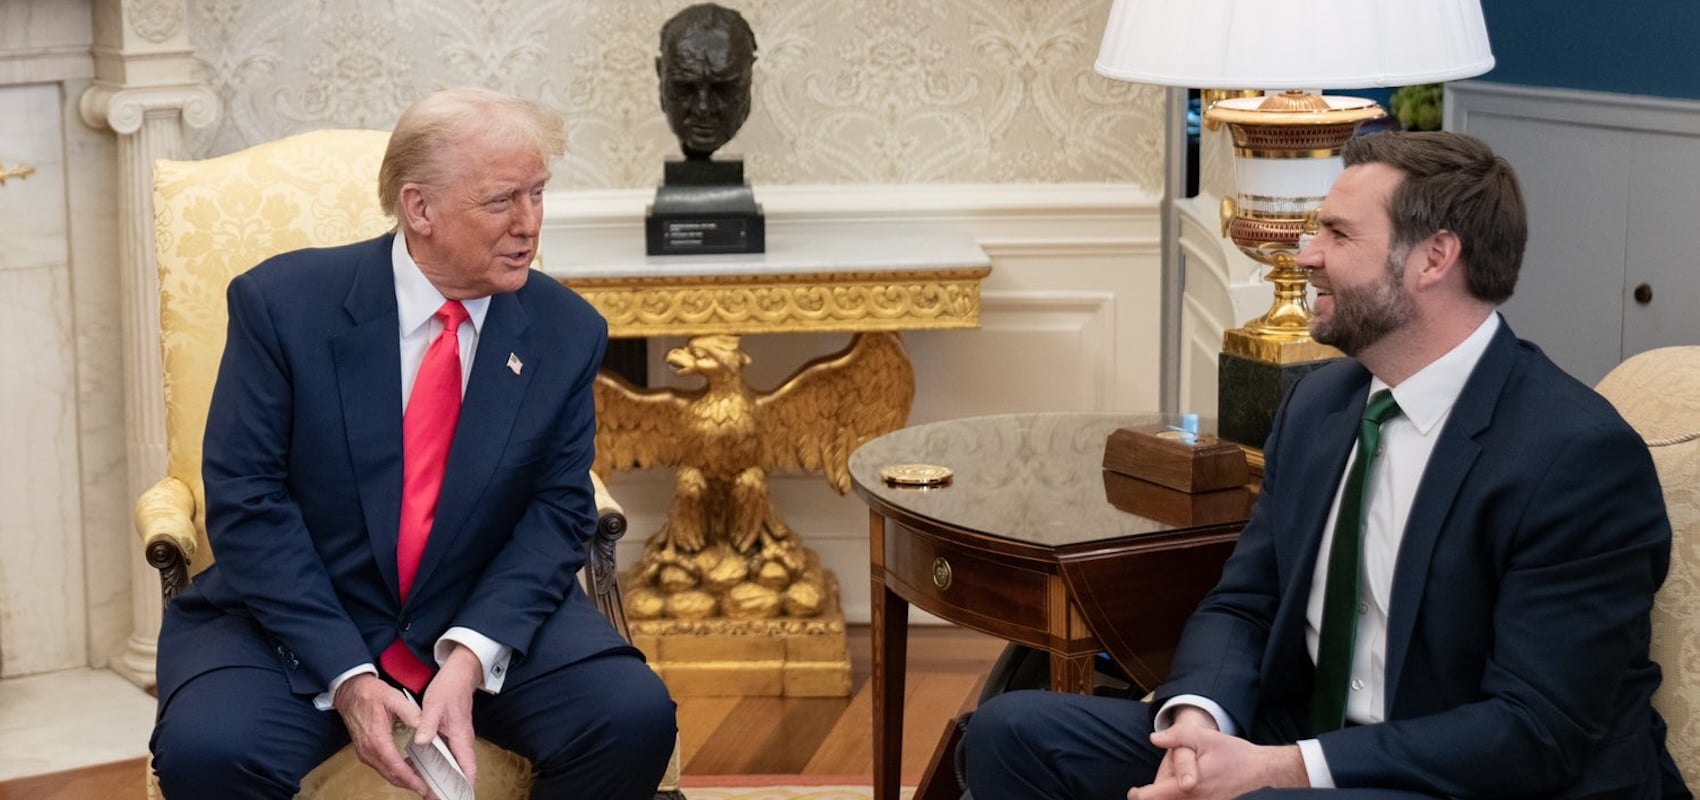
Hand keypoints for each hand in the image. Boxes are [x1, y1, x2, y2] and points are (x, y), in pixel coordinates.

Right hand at [332, 673, 429, 795]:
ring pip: (386, 773)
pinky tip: (407, 768)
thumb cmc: (369, 693)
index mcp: (377, 741)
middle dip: (410, 784)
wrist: (349, 691)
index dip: (411, 780)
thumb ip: (411, 712)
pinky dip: (395, 771)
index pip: (396, 768)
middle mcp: (369, 751)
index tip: (424, 787)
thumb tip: (425, 726)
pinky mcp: (365, 751)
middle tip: (427, 788)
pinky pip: (381, 767)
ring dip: (403, 779)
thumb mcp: (393, 698)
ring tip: (421, 780)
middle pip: (391, 776)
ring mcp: (365, 752)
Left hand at [415, 643, 482, 786]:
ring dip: (446, 779)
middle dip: (452, 788)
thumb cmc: (449, 689)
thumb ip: (427, 724)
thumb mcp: (434, 705)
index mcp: (461, 737)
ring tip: (432, 793)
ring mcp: (458, 740)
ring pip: (455, 766)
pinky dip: (440, 768)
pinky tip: (426, 771)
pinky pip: (449, 758)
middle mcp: (462, 742)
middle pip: (462, 772)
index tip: (457, 798)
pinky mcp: (453, 737)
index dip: (464, 785)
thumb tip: (421, 742)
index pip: (468, 768)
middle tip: (437, 799)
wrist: (459, 675)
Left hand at [1129, 723, 1306, 799]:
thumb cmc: (1233, 753)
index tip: (1135, 791)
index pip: (1154, 797)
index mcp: (1190, 787)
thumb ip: (1177, 736)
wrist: (1260, 769)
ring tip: (1154, 794)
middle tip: (1140, 793)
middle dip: (1151, 799)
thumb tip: (1154, 737)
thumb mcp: (1204, 737)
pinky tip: (1175, 793)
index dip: (1139, 796)